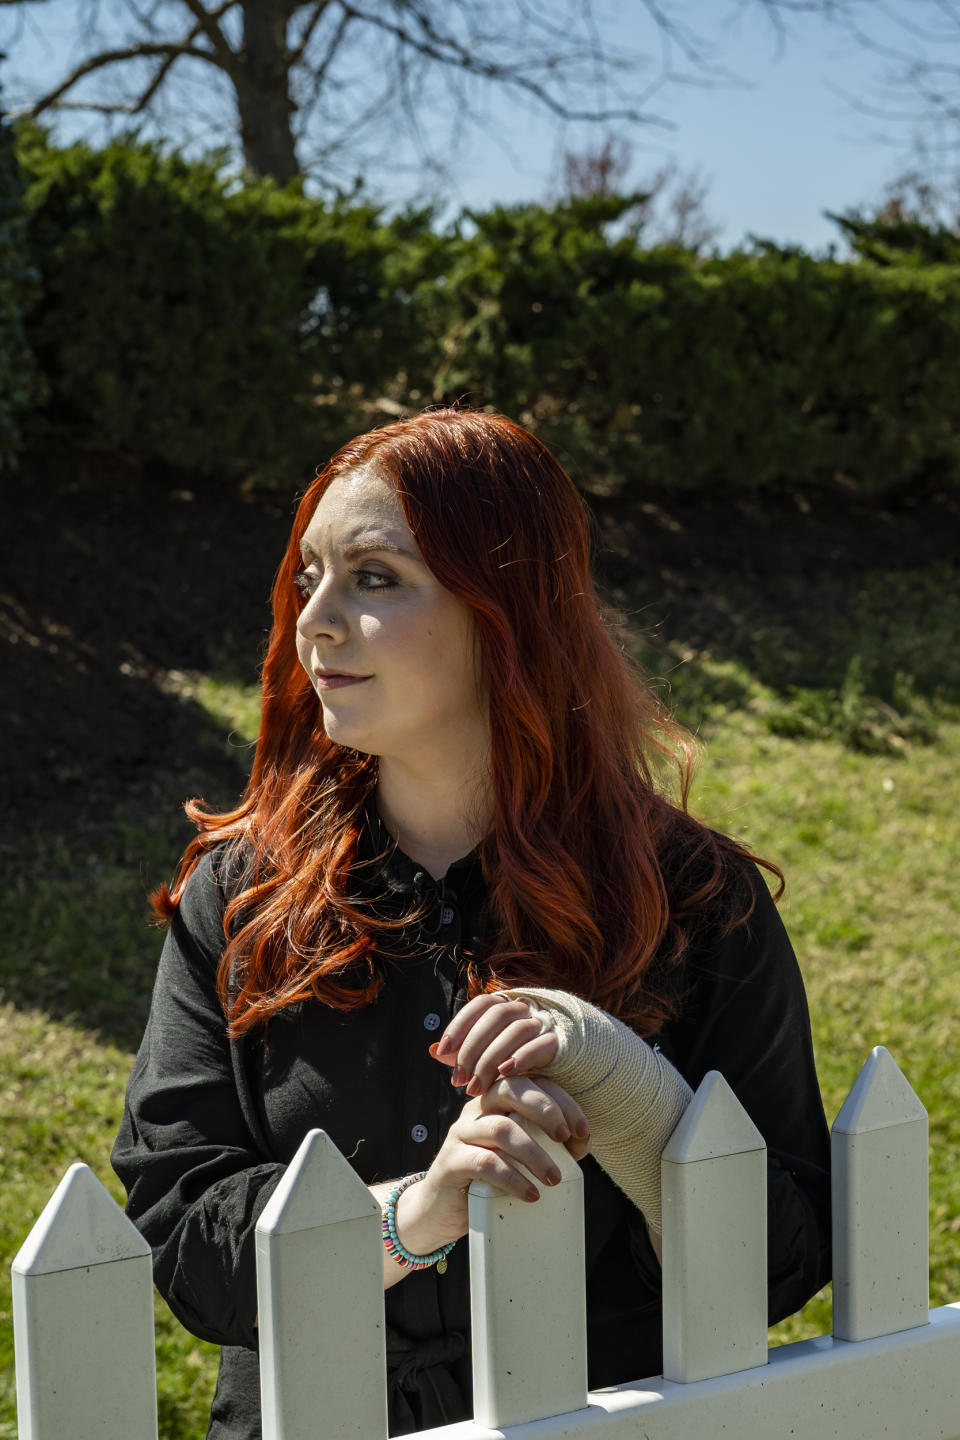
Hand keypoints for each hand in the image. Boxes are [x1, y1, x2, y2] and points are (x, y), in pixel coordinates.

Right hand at [395, 1077, 589, 1256]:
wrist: (440, 1209)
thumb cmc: (487, 1178)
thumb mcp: (519, 1154)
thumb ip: (545, 1140)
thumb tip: (581, 1139)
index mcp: (496, 1099)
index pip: (531, 1082)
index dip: (561, 1101)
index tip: (582, 1130)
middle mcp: (476, 1108)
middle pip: (510, 1089)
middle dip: (545, 1110)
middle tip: (566, 1139)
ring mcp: (461, 1133)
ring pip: (500, 1128)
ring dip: (534, 1153)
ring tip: (553, 1178)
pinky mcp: (451, 1162)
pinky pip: (484, 1162)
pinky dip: (513, 1178)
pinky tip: (530, 1193)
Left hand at [431, 992, 558, 1095]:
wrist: (554, 1071)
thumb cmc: (510, 1060)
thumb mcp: (482, 1056)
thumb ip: (460, 1053)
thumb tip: (431, 1050)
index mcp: (503, 1006)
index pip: (480, 1005)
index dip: (459, 1025)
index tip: (442, 1051)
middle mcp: (524, 1009)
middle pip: (497, 1016)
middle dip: (472, 1049)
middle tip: (458, 1081)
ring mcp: (542, 1024)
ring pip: (517, 1030)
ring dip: (492, 1059)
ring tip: (475, 1088)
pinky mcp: (558, 1043)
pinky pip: (542, 1044)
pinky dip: (522, 1057)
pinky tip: (505, 1074)